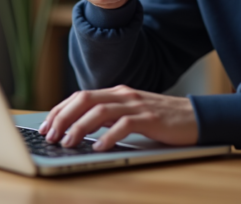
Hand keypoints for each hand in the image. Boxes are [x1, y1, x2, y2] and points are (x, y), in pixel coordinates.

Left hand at [37, 85, 198, 150]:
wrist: (195, 117)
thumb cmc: (161, 119)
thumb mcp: (130, 114)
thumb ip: (108, 117)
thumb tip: (78, 128)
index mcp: (116, 93)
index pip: (80, 96)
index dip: (59, 110)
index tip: (45, 126)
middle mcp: (124, 95)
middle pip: (85, 99)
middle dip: (63, 117)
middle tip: (50, 136)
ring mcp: (137, 105)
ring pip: (101, 111)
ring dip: (80, 128)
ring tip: (68, 143)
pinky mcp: (151, 118)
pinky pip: (125, 125)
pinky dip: (108, 136)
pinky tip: (99, 147)